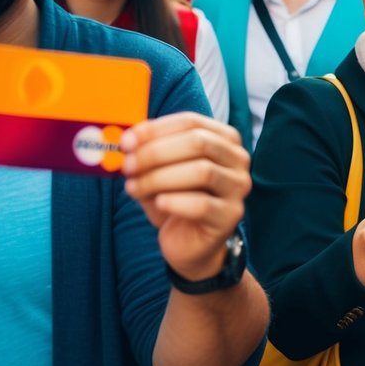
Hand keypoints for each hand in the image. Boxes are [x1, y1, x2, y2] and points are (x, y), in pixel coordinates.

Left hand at [120, 113, 250, 281]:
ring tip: (133, 188)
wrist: (189, 244)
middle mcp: (238, 159)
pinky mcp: (231, 215)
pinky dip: (175, 202)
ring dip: (160, 178)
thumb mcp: (159, 172)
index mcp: (223, 139)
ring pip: (203, 171)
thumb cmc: (175, 200)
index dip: (156, 129)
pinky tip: (158, 203)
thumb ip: (147, 154)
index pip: (191, 122)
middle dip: (156, 152)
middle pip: (199, 143)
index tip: (126, 141)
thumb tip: (125, 140)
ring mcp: (238, 187)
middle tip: (127, 165)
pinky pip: (203, 205)